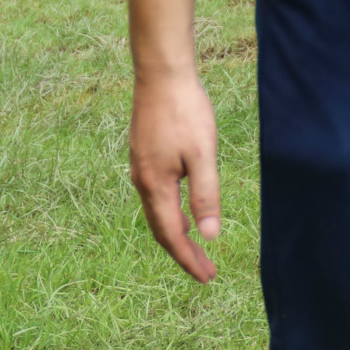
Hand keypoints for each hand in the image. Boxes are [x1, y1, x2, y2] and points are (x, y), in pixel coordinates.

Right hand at [128, 71, 220, 282]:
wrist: (161, 72)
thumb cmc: (185, 110)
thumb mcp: (203, 155)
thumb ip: (206, 196)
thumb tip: (210, 236)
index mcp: (156, 185)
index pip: (172, 235)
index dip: (189, 259)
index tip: (207, 277)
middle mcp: (142, 181)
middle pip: (161, 229)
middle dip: (183, 253)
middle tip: (206, 272)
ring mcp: (139, 168)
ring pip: (157, 213)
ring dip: (176, 235)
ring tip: (196, 249)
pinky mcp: (143, 156)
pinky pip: (155, 197)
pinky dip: (169, 214)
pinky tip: (181, 214)